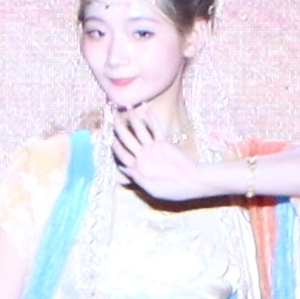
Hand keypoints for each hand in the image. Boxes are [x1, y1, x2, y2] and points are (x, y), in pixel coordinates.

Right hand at [100, 121, 248, 210]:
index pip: (121, 155)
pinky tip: (146, 108)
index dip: (113, 146)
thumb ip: (138, 179)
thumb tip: (123, 169)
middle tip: (112, 117)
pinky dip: (151, 117)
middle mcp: (144, 155)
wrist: (193, 181)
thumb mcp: (153, 191)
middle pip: (127, 139)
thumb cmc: (173, 189)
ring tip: (126, 108)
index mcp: (139, 168)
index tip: (106, 137)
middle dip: (118, 127)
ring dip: (132, 119)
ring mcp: (154, 147)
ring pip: (139, 130)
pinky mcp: (164, 142)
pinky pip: (156, 127)